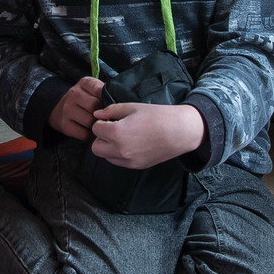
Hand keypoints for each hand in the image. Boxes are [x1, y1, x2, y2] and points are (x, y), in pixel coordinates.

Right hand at [48, 76, 103, 139]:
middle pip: (95, 106)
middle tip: (102, 116)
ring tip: (94, 123)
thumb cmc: (84, 101)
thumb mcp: (92, 90)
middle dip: (101, 114)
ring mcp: (67, 110)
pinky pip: (84, 134)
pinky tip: (87, 130)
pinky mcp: (65, 125)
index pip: (100, 90)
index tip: (106, 103)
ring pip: (90, 122)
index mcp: (84, 83)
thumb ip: (104, 92)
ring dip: (95, 125)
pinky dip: (88, 135)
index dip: (105, 99)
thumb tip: (119, 102)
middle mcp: (73, 94)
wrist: (60, 110)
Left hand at [90, 102, 205, 168]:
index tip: (111, 119)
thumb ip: (110, 111)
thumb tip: (97, 115)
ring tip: (122, 136)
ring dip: (108, 147)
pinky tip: (130, 144)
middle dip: (101, 137)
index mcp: (116, 133)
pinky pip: (118, 162)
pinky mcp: (136, 166)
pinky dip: (118, 154)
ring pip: (106, 156)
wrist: (178, 131)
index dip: (102, 122)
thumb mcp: (131, 107)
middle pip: (96, 147)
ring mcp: (128, 161)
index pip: (95, 129)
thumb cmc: (155, 116)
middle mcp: (120, 150)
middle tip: (112, 129)